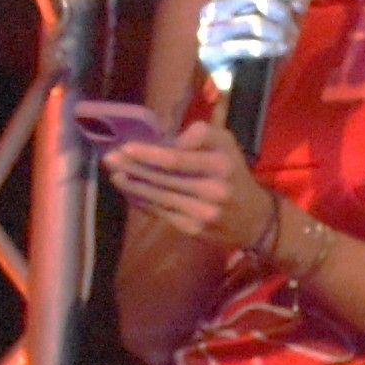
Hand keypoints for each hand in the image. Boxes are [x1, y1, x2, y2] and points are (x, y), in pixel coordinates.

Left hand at [101, 108, 259, 243]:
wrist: (255, 219)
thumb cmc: (234, 174)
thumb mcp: (227, 144)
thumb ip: (200, 134)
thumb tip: (166, 139)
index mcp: (220, 164)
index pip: (176, 159)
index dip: (148, 153)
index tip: (126, 146)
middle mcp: (212, 190)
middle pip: (163, 178)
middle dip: (133, 168)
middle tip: (110, 159)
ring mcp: (201, 213)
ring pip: (158, 197)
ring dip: (133, 186)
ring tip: (115, 176)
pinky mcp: (192, 229)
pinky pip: (160, 212)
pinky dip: (143, 201)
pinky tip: (131, 192)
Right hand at [192, 0, 302, 76]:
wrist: (250, 86)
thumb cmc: (266, 47)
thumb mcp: (286, 22)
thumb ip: (294, 3)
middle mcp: (214, 7)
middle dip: (282, 11)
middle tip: (294, 27)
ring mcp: (207, 30)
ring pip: (252, 21)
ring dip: (277, 32)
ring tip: (289, 42)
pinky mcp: (208, 52)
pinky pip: (243, 45)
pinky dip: (267, 47)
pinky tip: (279, 49)